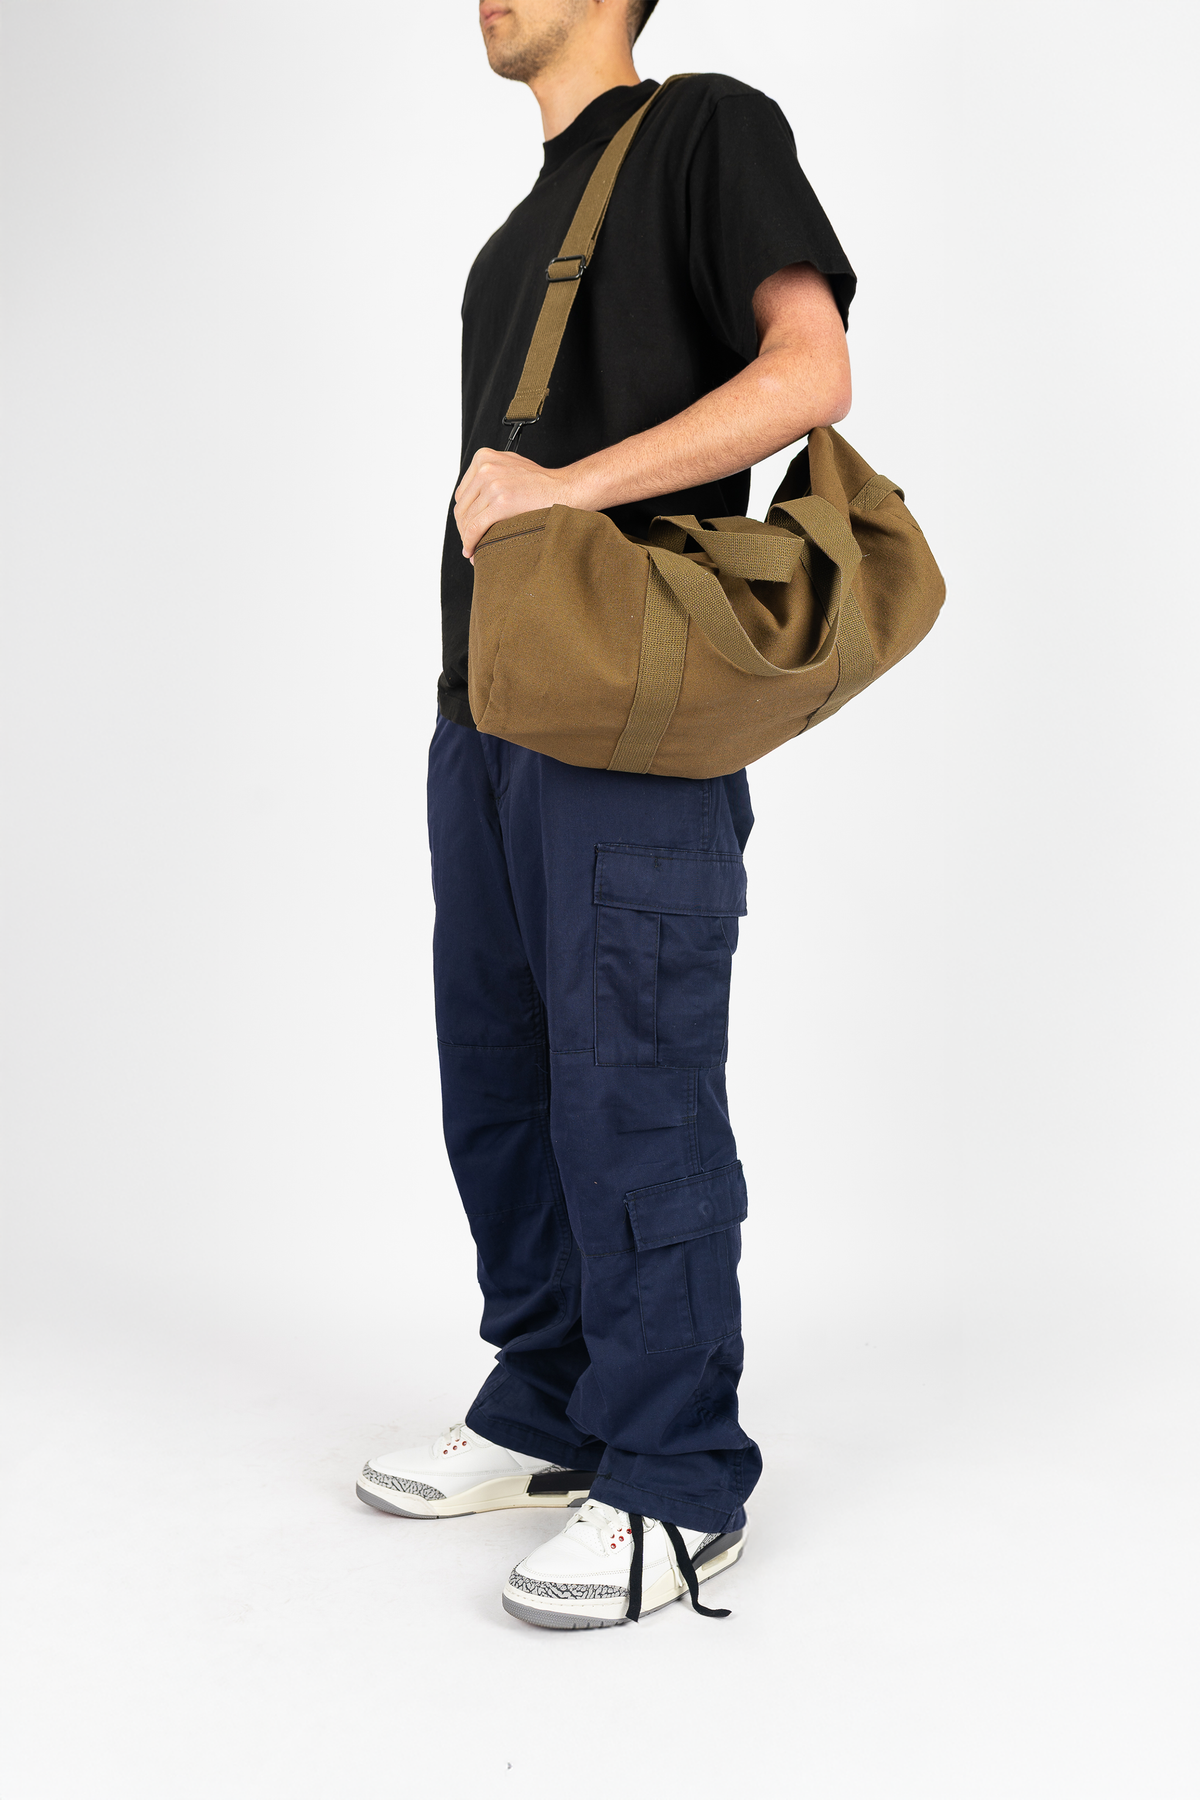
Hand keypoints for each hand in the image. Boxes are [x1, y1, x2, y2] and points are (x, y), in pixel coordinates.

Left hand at [454, 448, 583, 559]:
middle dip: (463, 529)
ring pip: (467, 519)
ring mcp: (493, 484)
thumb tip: (472, 501)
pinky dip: (470, 542)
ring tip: (473, 550)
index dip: (463, 515)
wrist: (563, 489)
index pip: (462, 493)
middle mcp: (485, 468)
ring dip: (467, 539)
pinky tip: (473, 551)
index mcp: (484, 458)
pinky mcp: (500, 502)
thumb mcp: (508, 467)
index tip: (467, 528)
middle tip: (469, 543)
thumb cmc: (540, 483)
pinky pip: (475, 527)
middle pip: (462, 507)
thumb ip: (488, 477)